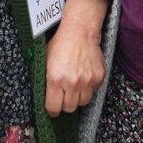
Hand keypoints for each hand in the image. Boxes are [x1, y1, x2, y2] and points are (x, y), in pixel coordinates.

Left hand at [44, 0, 107, 115]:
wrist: (80, 32)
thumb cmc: (60, 44)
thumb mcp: (45, 61)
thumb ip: (45, 80)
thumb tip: (44, 96)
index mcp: (56, 79)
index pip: (54, 108)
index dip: (52, 110)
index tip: (52, 108)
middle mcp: (72, 83)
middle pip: (69, 108)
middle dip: (65, 104)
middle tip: (63, 96)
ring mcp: (87, 81)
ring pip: (82, 103)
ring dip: (77, 98)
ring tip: (74, 87)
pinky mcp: (98, 78)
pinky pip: (93, 92)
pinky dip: (88, 89)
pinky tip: (83, 78)